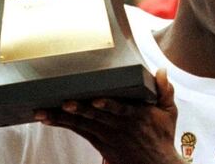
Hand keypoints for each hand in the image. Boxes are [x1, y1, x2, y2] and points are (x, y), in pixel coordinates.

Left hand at [36, 69, 182, 163]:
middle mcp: (119, 125)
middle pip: (96, 116)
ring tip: (44, 112)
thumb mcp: (169, 112)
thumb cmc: (162, 135)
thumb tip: (161, 71)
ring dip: (63, 118)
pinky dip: (63, 124)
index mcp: (136, 115)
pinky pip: (79, 131)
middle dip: (79, 109)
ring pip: (83, 124)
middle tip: (64, 102)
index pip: (120, 109)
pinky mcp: (99, 142)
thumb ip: (165, 90)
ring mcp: (107, 134)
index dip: (108, 105)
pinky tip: (48, 119)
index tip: (96, 100)